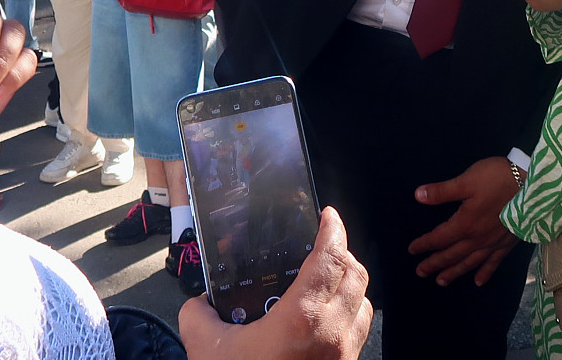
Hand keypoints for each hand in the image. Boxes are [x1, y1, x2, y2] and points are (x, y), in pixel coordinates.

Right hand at [180, 207, 371, 359]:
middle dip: (342, 252)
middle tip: (321, 244)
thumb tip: (197, 305)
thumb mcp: (207, 350)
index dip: (333, 229)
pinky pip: (360, 331)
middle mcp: (334, 332)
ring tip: (325, 280)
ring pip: (364, 301)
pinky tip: (325, 318)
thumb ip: (198, 317)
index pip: (332, 257)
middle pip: (355, 273)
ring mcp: (345, 354)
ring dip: (350, 283)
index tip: (327, 215)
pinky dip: (351, 313)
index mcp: (304, 317)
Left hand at [406, 157, 520, 287]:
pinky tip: (479, 281)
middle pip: (451, 255)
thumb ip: (442, 191)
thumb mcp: (466, 181)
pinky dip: (485, 273)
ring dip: (454, 272)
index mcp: (464, 224)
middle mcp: (477, 239)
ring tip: (441, 281)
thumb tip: (417, 196)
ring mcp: (493, 244)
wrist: (534, 187)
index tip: (412, 250)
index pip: (439, 238)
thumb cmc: (498, 179)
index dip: (424, 244)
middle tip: (420, 272)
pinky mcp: (507, 243)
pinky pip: (493, 263)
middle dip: (434, 264)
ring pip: (469, 263)